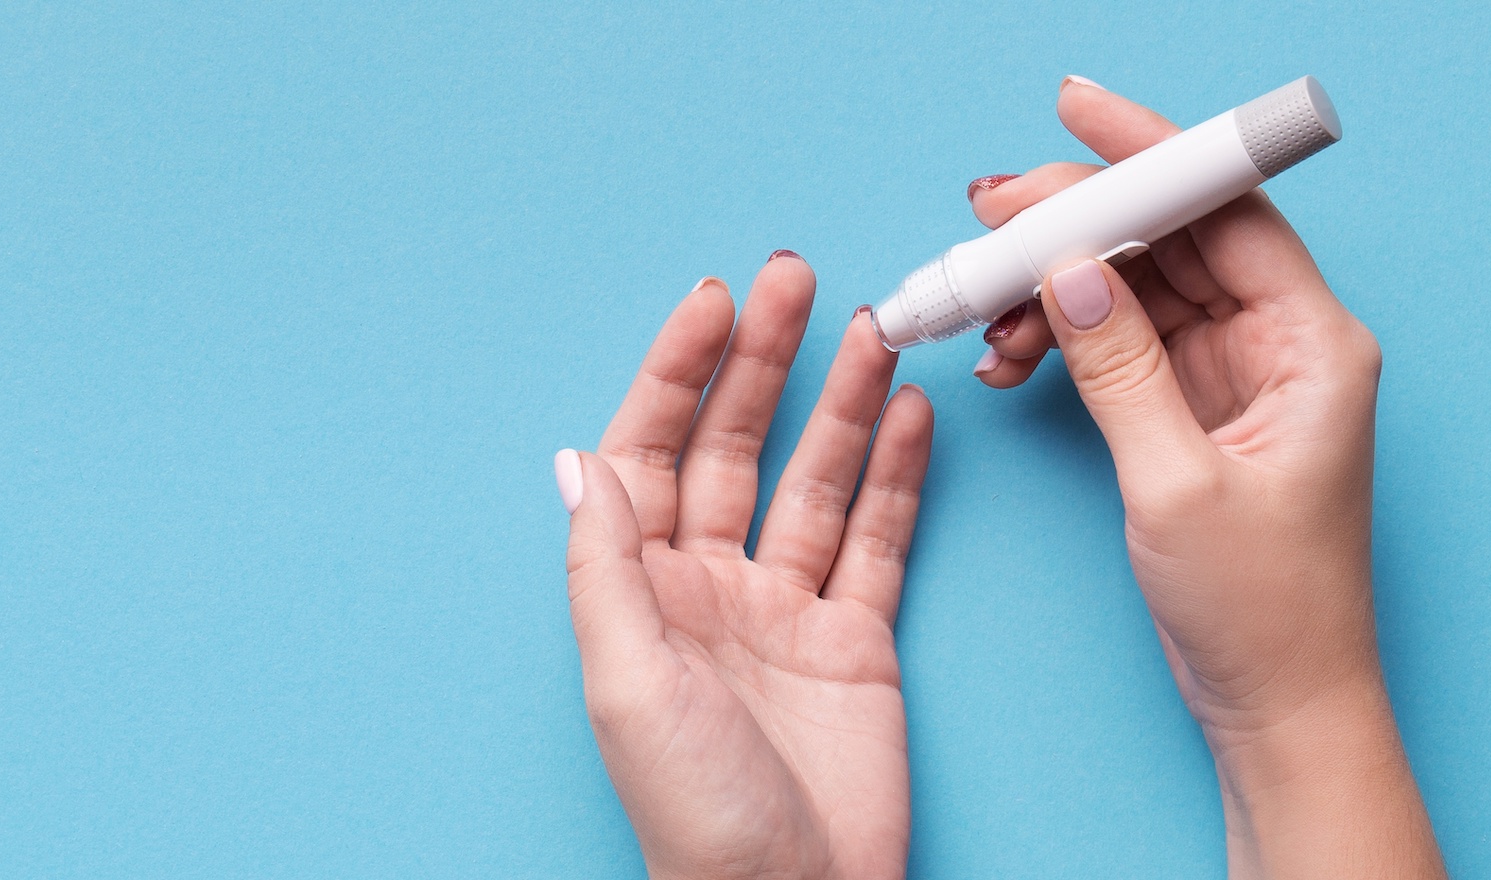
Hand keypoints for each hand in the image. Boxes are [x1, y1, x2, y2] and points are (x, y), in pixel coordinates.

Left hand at [555, 254, 931, 879]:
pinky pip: (876, 538)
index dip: (679, 372)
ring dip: (841, 404)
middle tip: (796, 278)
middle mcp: (708, 586)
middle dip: (763, 362)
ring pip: (814, 480)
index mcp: (640, 590)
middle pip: (734, 446)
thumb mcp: (627, 679)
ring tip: (875, 330)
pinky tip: (910, 417)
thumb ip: (606, 564)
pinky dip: (896, 476)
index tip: (716, 301)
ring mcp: (785, 609)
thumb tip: (580, 460)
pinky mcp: (855, 640)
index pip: (653, 450)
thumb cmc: (692, 810)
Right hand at [968, 79, 1444, 876]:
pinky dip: (1061, 339)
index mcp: (1314, 344)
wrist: (1277, 702)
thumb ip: (1120, 369)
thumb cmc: (1263, 608)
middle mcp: (1281, 343)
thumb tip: (1069, 273)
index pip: (1227, 209)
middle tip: (990, 216)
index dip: (1149, 154)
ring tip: (984, 309)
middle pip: (1172, 237)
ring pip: (1134, 286)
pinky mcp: (1195, 407)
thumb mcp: (1178, 484)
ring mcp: (1236, 374)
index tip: (1075, 114)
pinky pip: (1119, 341)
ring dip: (1054, 286)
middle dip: (1075, 220)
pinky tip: (1009, 357)